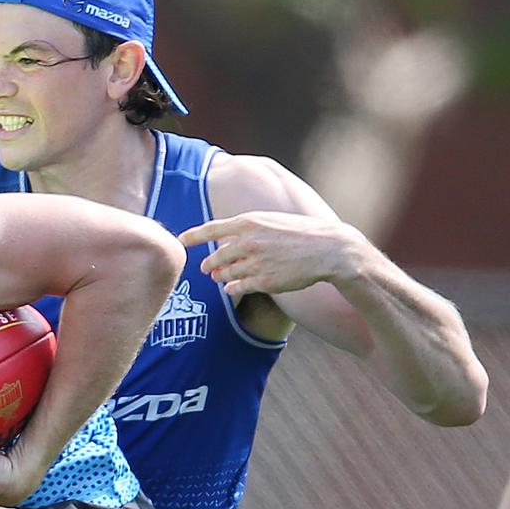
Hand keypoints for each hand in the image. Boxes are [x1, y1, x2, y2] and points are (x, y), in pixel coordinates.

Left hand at [178, 211, 367, 296]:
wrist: (329, 250)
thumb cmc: (302, 233)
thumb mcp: (272, 220)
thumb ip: (248, 228)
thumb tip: (225, 237)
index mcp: (250, 222)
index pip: (211, 229)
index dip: (193, 236)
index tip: (179, 241)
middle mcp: (249, 242)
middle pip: (216, 257)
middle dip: (209, 264)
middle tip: (207, 268)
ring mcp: (256, 263)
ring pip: (225, 274)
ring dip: (220, 276)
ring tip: (219, 277)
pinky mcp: (264, 282)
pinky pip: (238, 287)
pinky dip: (232, 288)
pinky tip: (231, 288)